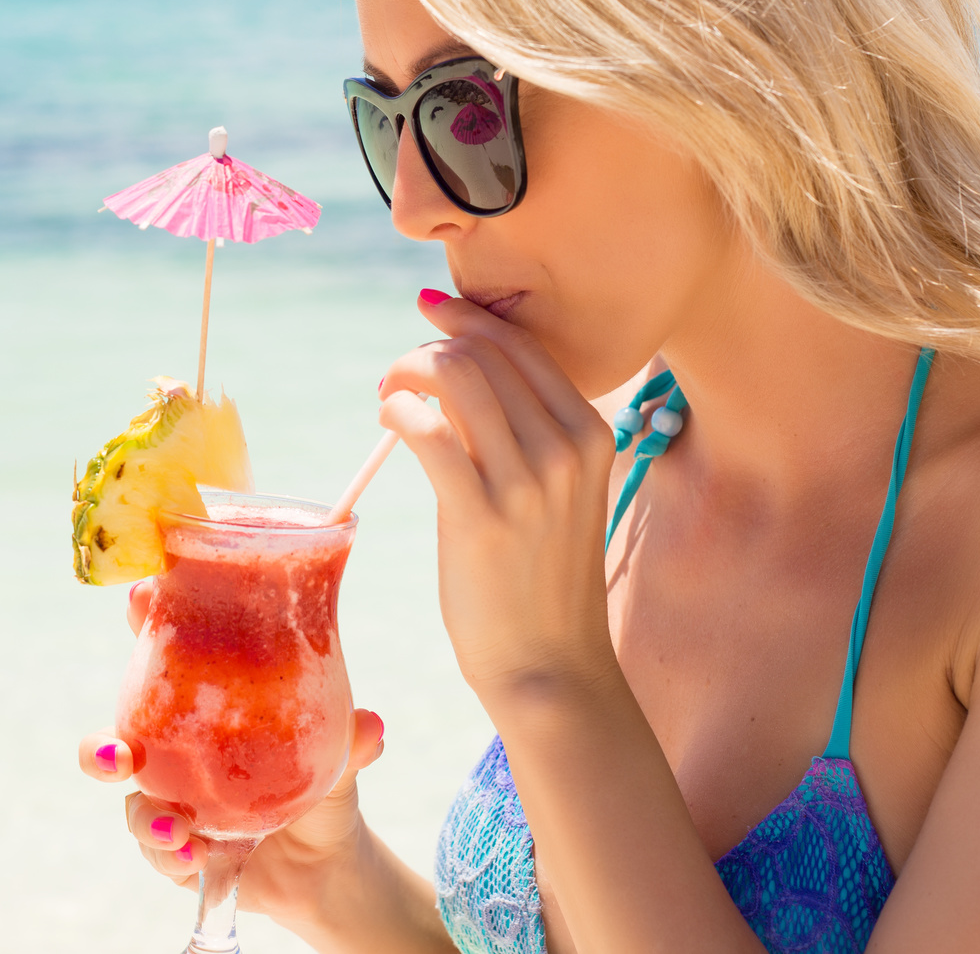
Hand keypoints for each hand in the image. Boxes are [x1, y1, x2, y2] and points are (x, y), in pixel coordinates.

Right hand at [77, 579, 387, 923]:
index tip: (139, 598)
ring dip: (145, 817)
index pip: (164, 655)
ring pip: (133, 805)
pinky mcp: (175, 851)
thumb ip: (348, 743)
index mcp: (205, 708)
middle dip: (101, 748)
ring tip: (175, 830)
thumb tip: (370, 726)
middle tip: (116, 756)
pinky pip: (159, 853)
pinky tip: (193, 858)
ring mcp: (171, 803)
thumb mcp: (340, 759)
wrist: (324, 863)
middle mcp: (176, 753)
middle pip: (118, 741)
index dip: (144, 622)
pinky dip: (171, 857)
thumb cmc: (323, 784)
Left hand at [378, 292, 620, 697]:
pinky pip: (427, 429)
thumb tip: (460, 375)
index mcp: (591, 434)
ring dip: (408, 370)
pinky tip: (388, 420)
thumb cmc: (541, 578)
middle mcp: (566, 448)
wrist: (550, 665)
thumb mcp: (556, 493)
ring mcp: (528, 482)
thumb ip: (524, 435)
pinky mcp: (480, 515)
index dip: (468, 320)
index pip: (522, 346)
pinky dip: (398, 409)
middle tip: (398, 373)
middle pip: (485, 351)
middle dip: (430, 345)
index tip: (431, 314)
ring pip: (456, 375)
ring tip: (388, 394)